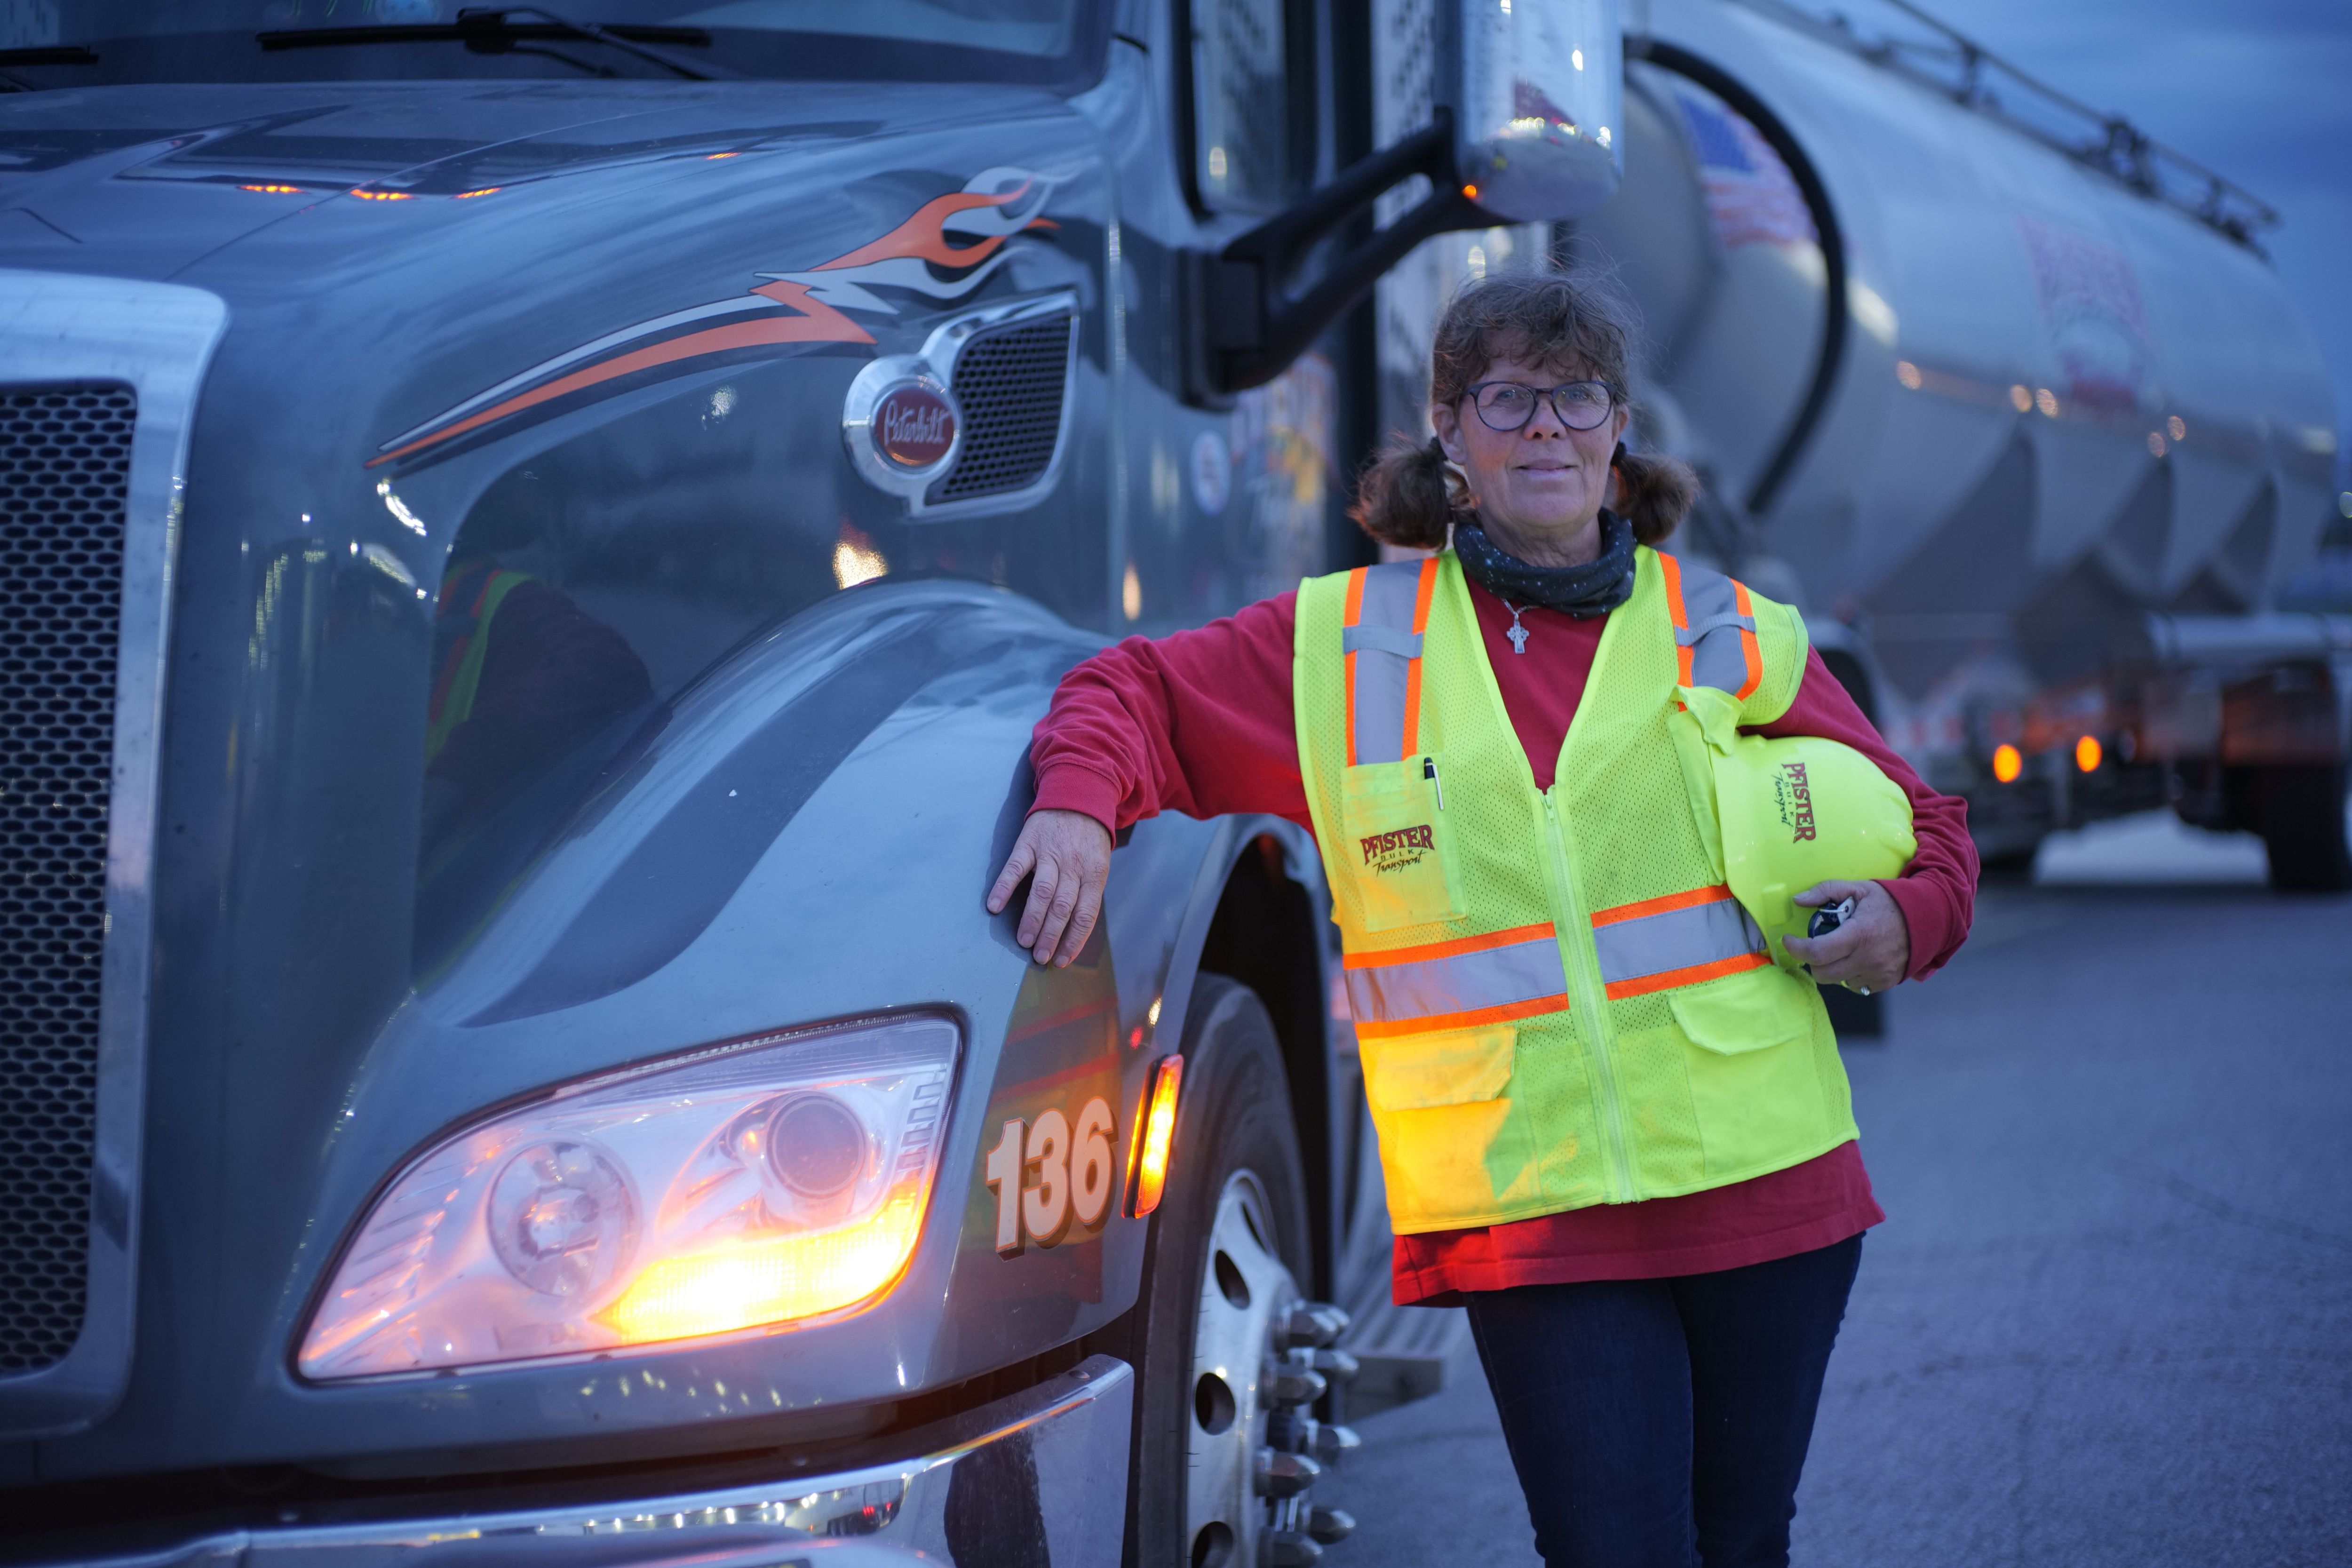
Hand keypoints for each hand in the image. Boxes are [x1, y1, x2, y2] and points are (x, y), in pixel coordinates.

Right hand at [987, 808, 1113, 966]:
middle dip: (1051, 935)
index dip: (1074, 940)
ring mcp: (1051, 853)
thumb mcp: (1098, 863)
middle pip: (1063, 907)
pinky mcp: (1030, 842)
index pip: (1086, 914)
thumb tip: (1074, 928)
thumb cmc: (1088, 837)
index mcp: (1094, 873)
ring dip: (1032, 919)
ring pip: (1042, 891)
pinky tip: (994, 905)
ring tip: (1023, 941)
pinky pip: (1016, 867)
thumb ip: (1087, 891)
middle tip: (1040, 957)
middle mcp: (1074, 865)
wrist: (1078, 792)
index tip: (1062, 960)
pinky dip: (1004, 887)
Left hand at [1782, 880, 1909, 994]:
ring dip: (1833, 967)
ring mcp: (1878, 973)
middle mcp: (1868, 958)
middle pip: (1823, 973)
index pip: (1817, 952)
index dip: (1797, 949)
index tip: (1789, 941)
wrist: (1926, 919)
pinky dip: (1850, 974)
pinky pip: (1856, 986)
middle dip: (1813, 960)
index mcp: (1859, 934)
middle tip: (1818, 945)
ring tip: (1842, 949)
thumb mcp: (1859, 888)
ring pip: (1838, 981)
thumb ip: (1826, 890)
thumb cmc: (1889, 902)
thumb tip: (1798, 900)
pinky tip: (1857, 958)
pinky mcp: (1885, 982)